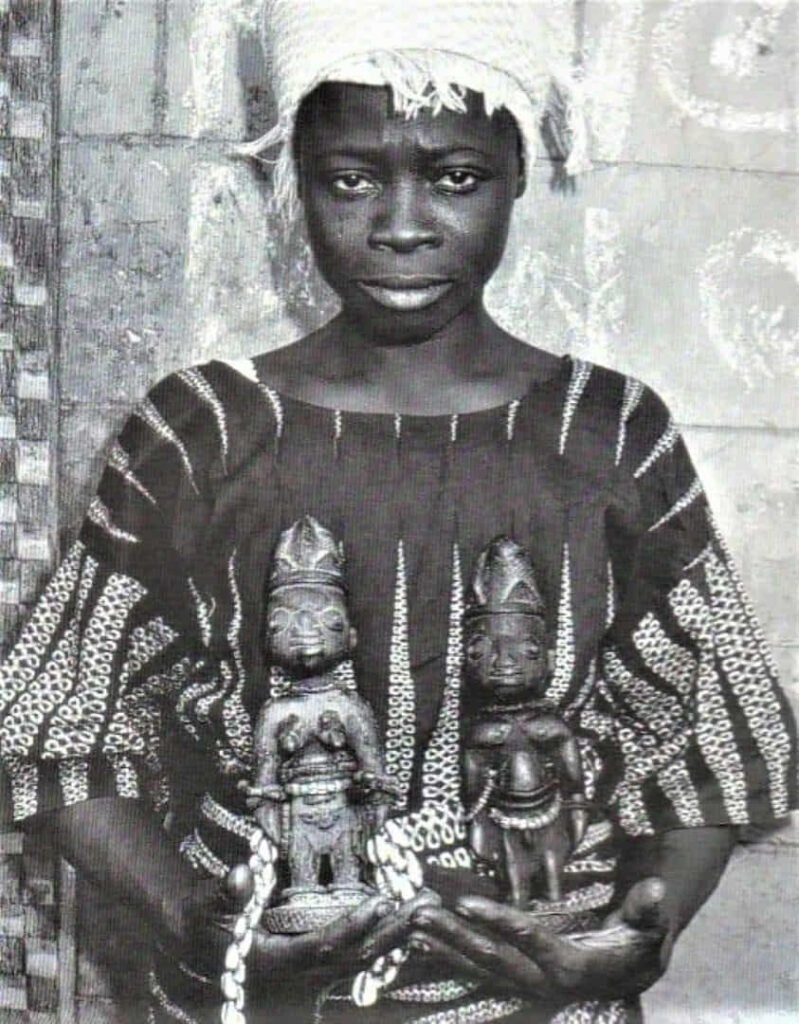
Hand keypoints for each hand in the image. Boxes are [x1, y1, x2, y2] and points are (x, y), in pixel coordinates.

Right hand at [182, 868, 439, 991]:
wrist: (202, 946)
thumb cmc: (205, 923)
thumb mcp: (204, 907)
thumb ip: (222, 894)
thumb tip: (240, 874)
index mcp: (274, 962)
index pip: (320, 947)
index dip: (350, 927)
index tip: (379, 902)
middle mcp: (299, 976)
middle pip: (354, 957)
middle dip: (391, 932)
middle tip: (424, 904)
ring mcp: (311, 979)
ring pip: (361, 960)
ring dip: (395, 934)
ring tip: (424, 905)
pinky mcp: (319, 971)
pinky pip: (358, 958)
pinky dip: (384, 939)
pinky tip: (405, 919)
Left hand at [412, 878, 667, 1001]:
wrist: (633, 974)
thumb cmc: (642, 942)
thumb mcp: (652, 926)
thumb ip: (649, 910)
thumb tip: (655, 889)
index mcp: (573, 966)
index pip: (531, 941)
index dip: (500, 922)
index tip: (467, 904)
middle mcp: (543, 980)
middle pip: (493, 958)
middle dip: (455, 937)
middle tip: (422, 913)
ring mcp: (527, 983)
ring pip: (479, 966)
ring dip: (445, 946)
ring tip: (413, 924)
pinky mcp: (516, 978)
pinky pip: (478, 969)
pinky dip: (450, 956)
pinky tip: (422, 942)